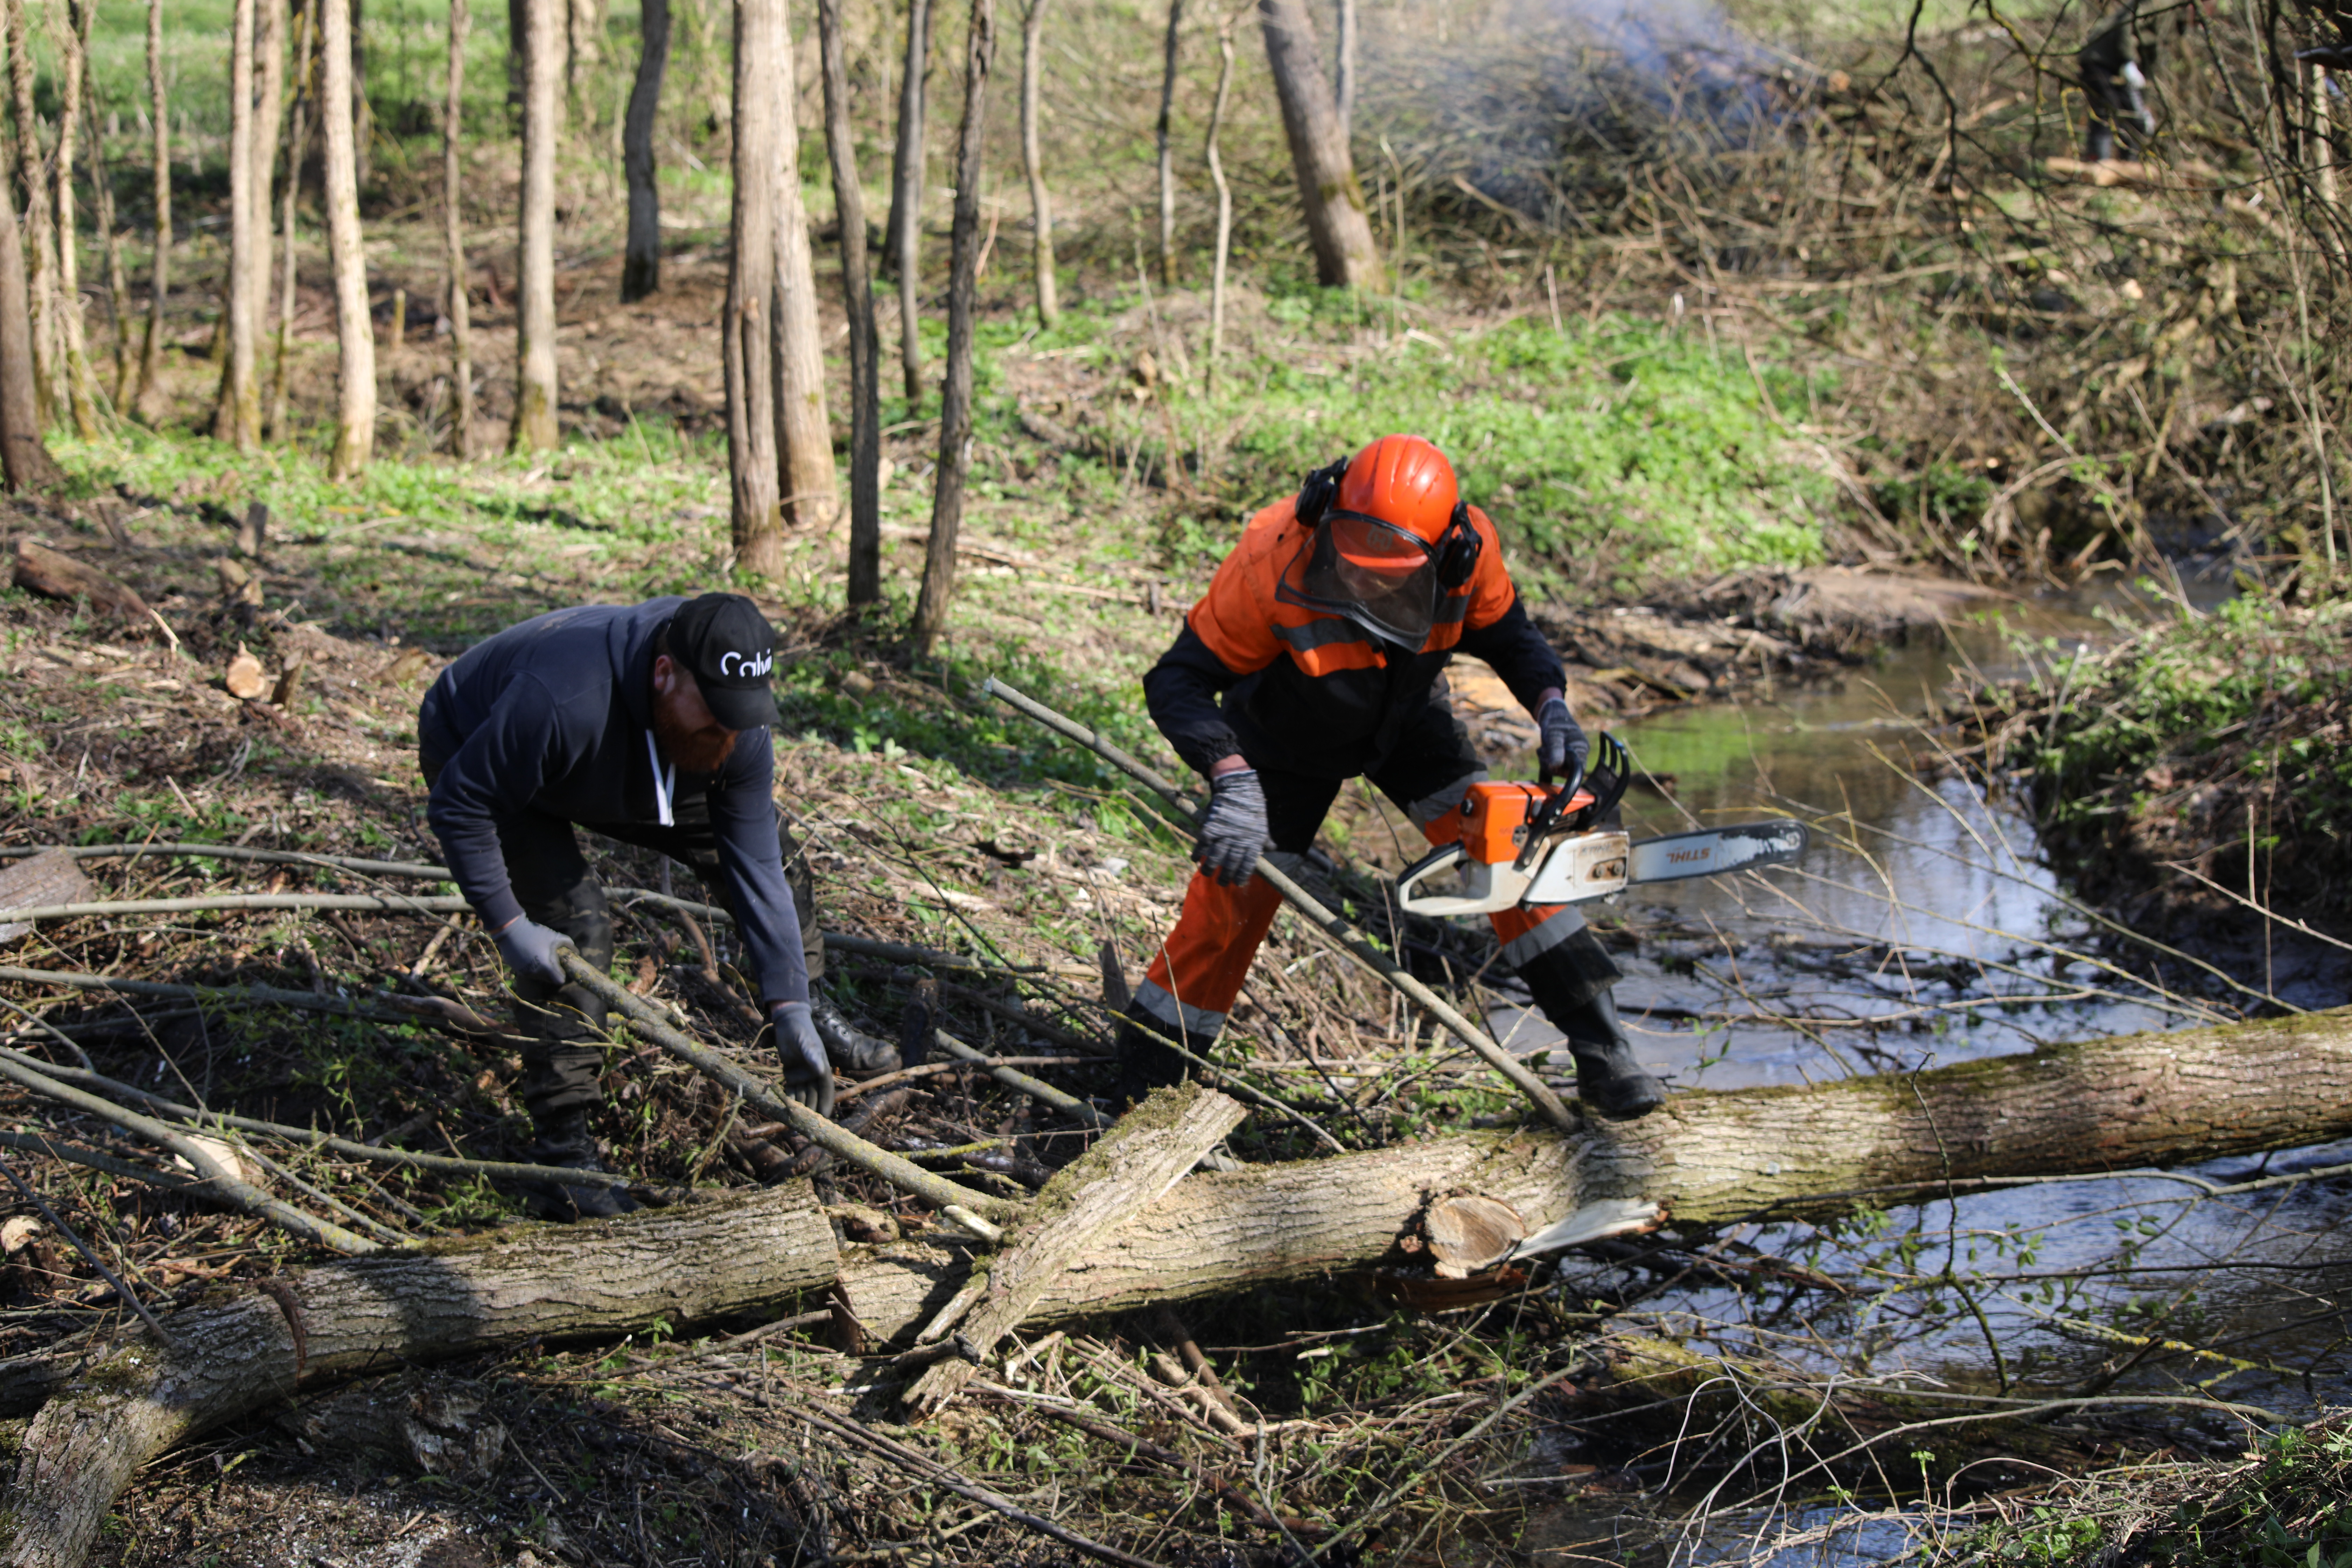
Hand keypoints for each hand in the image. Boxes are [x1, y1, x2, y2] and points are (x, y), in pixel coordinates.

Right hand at [494, 917, 572, 985]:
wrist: (511, 930)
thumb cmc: (536, 933)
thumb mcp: (556, 937)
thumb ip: (569, 945)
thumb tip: (576, 952)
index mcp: (546, 967)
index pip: (559, 980)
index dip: (563, 975)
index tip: (562, 967)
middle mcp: (535, 974)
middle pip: (549, 979)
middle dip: (552, 972)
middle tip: (552, 960)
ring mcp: (525, 972)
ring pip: (538, 976)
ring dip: (541, 969)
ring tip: (540, 955)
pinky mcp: (517, 970)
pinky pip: (528, 971)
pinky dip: (532, 966)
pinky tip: (530, 954)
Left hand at [771, 1001, 836, 1115]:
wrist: (788, 1023)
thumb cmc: (800, 1031)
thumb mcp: (805, 1043)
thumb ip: (812, 1056)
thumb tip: (821, 1071)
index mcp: (822, 1067)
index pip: (826, 1089)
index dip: (825, 1103)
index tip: (823, 1117)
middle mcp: (814, 1073)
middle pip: (814, 1095)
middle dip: (811, 1110)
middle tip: (806, 1125)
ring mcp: (802, 1075)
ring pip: (803, 1095)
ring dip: (800, 1107)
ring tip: (794, 1121)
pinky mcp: (791, 1074)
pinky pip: (792, 1090)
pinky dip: (790, 1100)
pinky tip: (785, 1110)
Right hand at [1194, 766, 1268, 886]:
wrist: (1238, 787)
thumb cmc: (1253, 806)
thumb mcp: (1263, 824)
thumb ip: (1265, 838)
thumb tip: (1272, 848)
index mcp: (1253, 842)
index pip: (1247, 866)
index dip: (1241, 877)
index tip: (1237, 883)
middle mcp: (1238, 842)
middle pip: (1229, 866)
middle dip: (1224, 878)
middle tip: (1221, 883)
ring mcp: (1223, 835)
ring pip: (1213, 859)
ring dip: (1208, 869)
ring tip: (1206, 874)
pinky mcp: (1210, 828)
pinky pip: (1201, 845)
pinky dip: (1196, 854)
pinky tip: (1195, 859)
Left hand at [1536, 696, 1588, 780]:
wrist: (1550, 713)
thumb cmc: (1554, 721)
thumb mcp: (1552, 735)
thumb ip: (1555, 749)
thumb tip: (1556, 766)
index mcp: (1581, 748)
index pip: (1578, 769)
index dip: (1564, 770)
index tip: (1552, 764)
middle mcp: (1578, 753)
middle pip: (1566, 771)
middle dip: (1551, 764)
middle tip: (1543, 752)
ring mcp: (1569, 755)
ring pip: (1557, 769)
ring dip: (1546, 761)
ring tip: (1542, 749)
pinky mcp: (1561, 756)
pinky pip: (1553, 765)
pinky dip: (1545, 760)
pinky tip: (1542, 751)